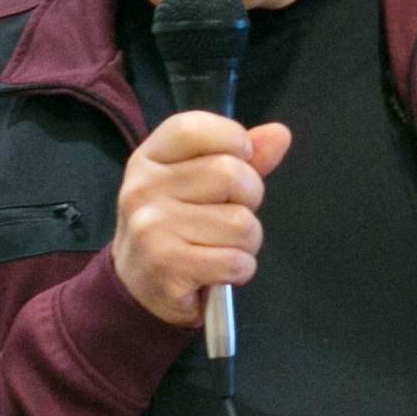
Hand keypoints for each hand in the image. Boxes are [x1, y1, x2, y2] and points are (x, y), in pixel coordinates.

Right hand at [112, 111, 291, 325]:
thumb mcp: (196, 184)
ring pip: (240, 223)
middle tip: (230, 214)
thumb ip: (240, 157)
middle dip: (249, 198)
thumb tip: (280, 134)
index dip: (232, 139)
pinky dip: (241, 269)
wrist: (136, 288)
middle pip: (229, 174)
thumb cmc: (175, 227)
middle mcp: (144, 188)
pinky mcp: (167, 266)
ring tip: (222, 246)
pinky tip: (219, 270)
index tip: (239, 160)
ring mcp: (152, 227)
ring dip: (247, 241)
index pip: (193, 127)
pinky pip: (236, 261)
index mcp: (148, 159)